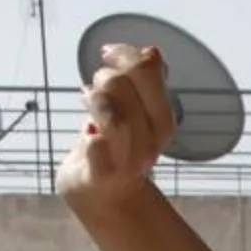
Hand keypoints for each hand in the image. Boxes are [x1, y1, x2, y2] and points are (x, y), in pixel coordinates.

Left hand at [58, 43, 176, 215]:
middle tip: (98, 89)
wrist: (102, 197)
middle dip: (104, 79)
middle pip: (123, 85)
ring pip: (113, 115)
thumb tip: (153, 53)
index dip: (125, 55)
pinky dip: (95, 142)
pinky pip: (100, 152)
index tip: (108, 54)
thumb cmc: (114, 148)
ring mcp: (127, 164)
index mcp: (161, 123)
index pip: (148, 70)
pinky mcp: (100, 179)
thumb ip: (141, 81)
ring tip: (89, 106)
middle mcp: (150, 144)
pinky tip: (91, 136)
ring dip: (94, 103)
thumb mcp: (130, 108)